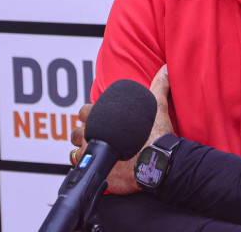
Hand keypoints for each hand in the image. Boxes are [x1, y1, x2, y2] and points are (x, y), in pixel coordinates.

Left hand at [68, 65, 174, 194]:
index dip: (90, 115)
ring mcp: (92, 155)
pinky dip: (88, 168)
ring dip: (83, 152)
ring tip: (94, 153)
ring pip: (76, 152)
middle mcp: (93, 135)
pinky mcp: (96, 172)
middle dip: (84, 134)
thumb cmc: (155, 136)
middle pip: (77, 132)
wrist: (156, 164)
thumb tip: (165, 69)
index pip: (84, 111)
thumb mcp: (158, 106)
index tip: (97, 119)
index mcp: (103, 117)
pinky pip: (83, 170)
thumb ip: (159, 86)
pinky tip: (96, 167)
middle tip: (95, 137)